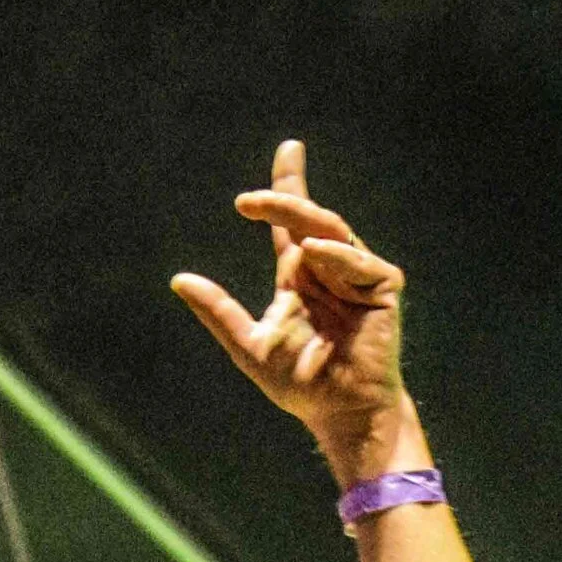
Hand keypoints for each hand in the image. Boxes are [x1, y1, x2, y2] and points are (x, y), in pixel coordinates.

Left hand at [173, 139, 409, 485]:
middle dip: (285, 196)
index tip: (289, 148)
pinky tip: (313, 253)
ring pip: (331, 232)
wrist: (339, 412)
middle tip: (250, 199)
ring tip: (275, 221)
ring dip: (302, 221)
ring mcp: (357, 275)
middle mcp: (328, 268)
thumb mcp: (249, 346)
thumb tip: (179, 280)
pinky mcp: (382, 287)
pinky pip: (358, 262)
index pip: (290, 223)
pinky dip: (336, 256)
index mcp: (300, 275)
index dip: (288, 185)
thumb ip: (218, 312)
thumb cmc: (299, 384)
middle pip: (308, 217)